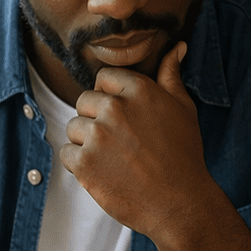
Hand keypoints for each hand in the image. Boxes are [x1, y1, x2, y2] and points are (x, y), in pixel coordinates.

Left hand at [61, 42, 218, 243]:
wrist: (180, 204)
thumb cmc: (184, 156)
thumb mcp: (183, 109)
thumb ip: (171, 76)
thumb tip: (176, 47)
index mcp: (138, 90)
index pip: (104, 80)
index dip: (111, 99)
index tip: (124, 120)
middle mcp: (115, 108)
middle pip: (85, 102)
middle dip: (97, 121)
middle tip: (121, 144)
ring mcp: (97, 135)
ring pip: (74, 128)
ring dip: (87, 143)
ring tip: (115, 160)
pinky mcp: (84, 162)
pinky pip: (67, 153)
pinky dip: (80, 165)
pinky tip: (104, 173)